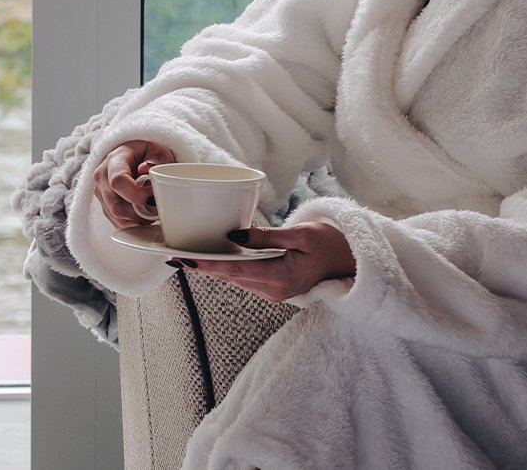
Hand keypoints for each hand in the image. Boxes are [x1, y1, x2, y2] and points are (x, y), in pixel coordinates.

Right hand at [92, 139, 177, 229]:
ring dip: (139, 219)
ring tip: (152, 207)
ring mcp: (101, 194)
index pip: (117, 181)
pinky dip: (135, 223)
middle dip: (140, 211)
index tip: (151, 197)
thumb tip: (146, 169)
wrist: (134, 158)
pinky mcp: (105, 208)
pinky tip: (144, 213)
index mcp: (114, 160)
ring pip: (118, 218)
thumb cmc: (146, 154)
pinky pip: (119, 223)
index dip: (136, 194)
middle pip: (116, 206)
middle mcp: (102, 178)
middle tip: (156, 205)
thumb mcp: (155, 150)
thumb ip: (154, 159)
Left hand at [177, 222, 356, 302]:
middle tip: (176, 257)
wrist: (350, 261)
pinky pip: (247, 279)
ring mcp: (275, 293)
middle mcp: (274, 290)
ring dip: (215, 269)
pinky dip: (231, 269)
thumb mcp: (300, 234)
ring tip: (189, 257)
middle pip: (231, 278)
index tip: (184, 261)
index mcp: (281, 277)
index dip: (207, 266)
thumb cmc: (330, 243)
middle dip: (204, 268)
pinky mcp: (276, 289)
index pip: (235, 271)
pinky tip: (216, 259)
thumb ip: (266, 238)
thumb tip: (234, 238)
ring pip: (237, 279)